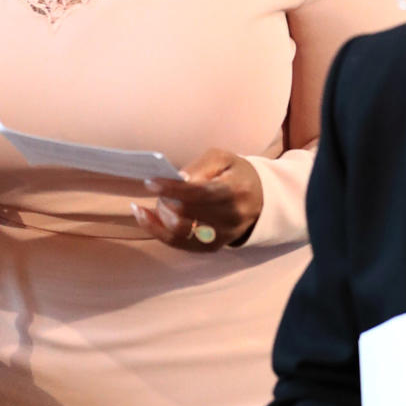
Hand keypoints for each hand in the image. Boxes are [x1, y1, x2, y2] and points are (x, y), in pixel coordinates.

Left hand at [130, 149, 262, 249]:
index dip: (171, 188)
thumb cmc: (235, 173)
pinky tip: (145, 218)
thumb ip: (199, 166)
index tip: (150, 182)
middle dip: (163, 201)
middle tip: (156, 188)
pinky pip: (180, 244)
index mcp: (234, 191)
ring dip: (158, 216)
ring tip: (155, 202)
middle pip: (185, 215)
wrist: (260, 199)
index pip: (197, 194)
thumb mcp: (221, 158)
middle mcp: (230, 218)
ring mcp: (222, 236)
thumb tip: (176, 179)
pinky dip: (158, 231)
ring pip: (179, 233)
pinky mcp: (212, 247)